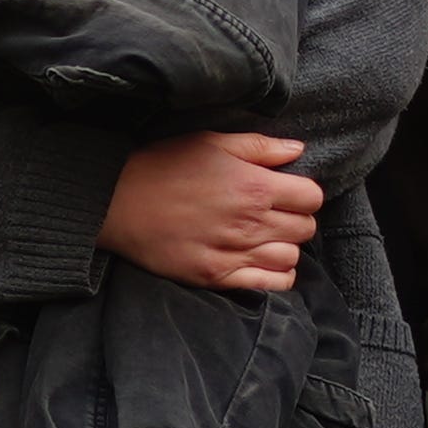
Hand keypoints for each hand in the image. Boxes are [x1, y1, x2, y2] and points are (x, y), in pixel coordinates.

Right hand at [103, 129, 323, 294]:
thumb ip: (259, 147)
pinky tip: (262, 262)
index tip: (287, 193)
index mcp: (254, 186)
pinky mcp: (215, 276)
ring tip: (266, 238)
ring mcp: (233, 253)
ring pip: (291, 258)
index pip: (312, 197)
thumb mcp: (211, 143)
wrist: (115, 201)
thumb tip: (298, 151)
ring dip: (285, 247)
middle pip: (305, 229)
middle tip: (275, 214)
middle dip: (296, 219)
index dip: (303, 194)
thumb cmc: (163, 166)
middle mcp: (250, 222)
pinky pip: (269, 284)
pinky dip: (276, 276)